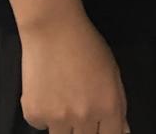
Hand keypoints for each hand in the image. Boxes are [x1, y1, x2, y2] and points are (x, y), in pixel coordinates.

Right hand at [19, 11, 128, 132]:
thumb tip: (122, 130)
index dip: (107, 133)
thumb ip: (117, 105)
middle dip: (87, 130)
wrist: (54, 31)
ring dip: (66, 126)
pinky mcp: (33, 115)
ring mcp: (56, 118)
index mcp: (108, 106)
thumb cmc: (89, 47)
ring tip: (65, 101)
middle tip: (81, 111)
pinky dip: (46, 115)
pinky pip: (42, 125)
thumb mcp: (113, 74)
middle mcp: (83, 117)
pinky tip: (48, 93)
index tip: (101, 128)